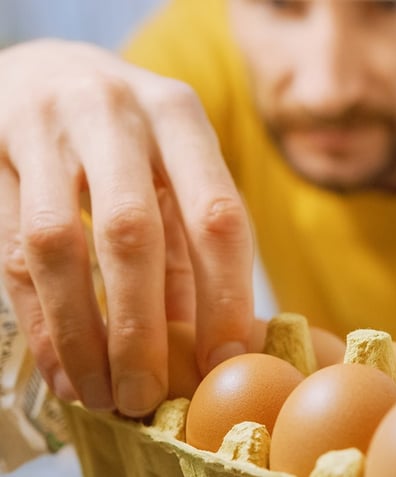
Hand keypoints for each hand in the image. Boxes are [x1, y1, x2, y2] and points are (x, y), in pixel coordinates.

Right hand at [0, 40, 253, 416]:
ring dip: (82, 334)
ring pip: (59, 247)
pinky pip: (10, 251)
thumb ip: (192, 245)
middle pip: (133, 234)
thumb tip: (213, 345)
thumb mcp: (175, 170)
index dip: (225, 297)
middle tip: (148, 396)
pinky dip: (40, 320)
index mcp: (180, 115)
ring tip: (102, 394)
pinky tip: (64, 367)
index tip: (223, 361)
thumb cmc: (132, 136)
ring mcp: (45, 129)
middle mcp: (115, 114)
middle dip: (142, 329)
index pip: (216, 216)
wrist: (46, 69)